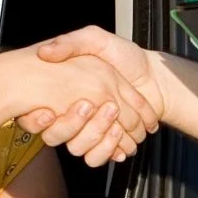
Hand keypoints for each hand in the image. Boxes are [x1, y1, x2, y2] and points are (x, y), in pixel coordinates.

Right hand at [17, 27, 164, 163]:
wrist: (156, 76)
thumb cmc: (126, 57)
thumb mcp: (96, 39)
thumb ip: (72, 43)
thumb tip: (45, 52)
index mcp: (65, 90)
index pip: (41, 113)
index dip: (41, 117)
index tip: (50, 111)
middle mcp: (73, 113)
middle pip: (59, 134)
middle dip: (74, 124)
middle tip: (90, 106)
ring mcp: (89, 129)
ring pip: (77, 148)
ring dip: (95, 137)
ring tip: (113, 125)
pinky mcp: (105, 142)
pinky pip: (95, 157)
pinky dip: (106, 151)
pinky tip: (118, 137)